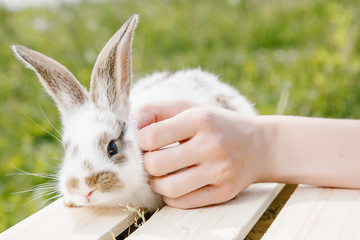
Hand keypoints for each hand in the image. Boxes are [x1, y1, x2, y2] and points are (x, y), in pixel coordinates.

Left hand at [135, 100, 269, 208]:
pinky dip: (172, 195)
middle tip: (152, 160)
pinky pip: (183, 202)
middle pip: (156, 165)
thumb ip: (156, 111)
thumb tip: (129, 125)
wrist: (260, 146)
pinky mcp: (225, 192)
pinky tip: (176, 183)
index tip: (144, 142)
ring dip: (157, 183)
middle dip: (146, 165)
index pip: (151, 137)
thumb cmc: (216, 124)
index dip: (139, 142)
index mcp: (200, 119)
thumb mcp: (190, 108)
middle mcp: (211, 145)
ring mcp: (220, 172)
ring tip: (162, 173)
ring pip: (168, 188)